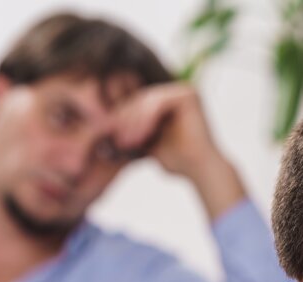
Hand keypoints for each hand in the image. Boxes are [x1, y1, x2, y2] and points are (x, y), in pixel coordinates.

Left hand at [113, 83, 242, 218]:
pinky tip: (138, 137)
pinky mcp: (187, 94)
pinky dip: (145, 119)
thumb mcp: (147, 144)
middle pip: (140, 100)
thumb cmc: (177, 161)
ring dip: (133, 122)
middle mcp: (176, 90)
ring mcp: (183, 89)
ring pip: (147, 102)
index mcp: (168, 99)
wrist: (201, 171)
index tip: (109, 138)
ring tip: (125, 142)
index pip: (137, 104)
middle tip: (115, 141)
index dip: (121, 120)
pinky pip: (158, 103)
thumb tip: (102, 134)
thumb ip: (131, 133)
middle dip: (124, 121)